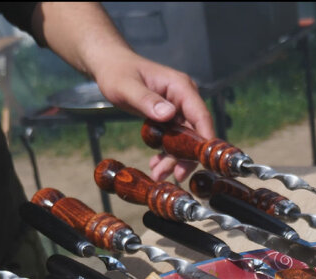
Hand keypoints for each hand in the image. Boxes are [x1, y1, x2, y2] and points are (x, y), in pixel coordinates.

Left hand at [93, 53, 214, 182]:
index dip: (205, 139)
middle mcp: (184, 98)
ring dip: (174, 158)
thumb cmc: (117, 72)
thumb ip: (146, 100)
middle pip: (195, 132)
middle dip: (186, 156)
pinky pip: (174, 139)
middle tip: (174, 175)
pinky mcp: (170, 117)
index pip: (200, 115)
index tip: (205, 161)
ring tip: (158, 174)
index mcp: (180, 87)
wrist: (110, 66)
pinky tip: (156, 164)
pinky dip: (166, 153)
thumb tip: (168, 114)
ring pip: (185, 139)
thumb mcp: (126, 86)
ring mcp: (178, 108)